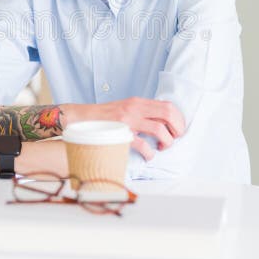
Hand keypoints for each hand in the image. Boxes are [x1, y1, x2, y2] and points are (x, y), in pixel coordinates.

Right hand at [65, 97, 185, 160]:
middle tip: (174, 140)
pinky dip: (150, 153)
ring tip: (162, 148)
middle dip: (177, 129)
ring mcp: (127, 120)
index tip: (178, 131)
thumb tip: (161, 122)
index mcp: (137, 102)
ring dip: (166, 141)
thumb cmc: (103, 117)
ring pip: (159, 129)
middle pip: (168, 114)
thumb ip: (141, 112)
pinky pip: (142, 144)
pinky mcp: (120, 133)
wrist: (80, 118)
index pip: (167, 105)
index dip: (178, 119)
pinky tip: (149, 156)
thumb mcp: (124, 108)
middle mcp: (134, 108)